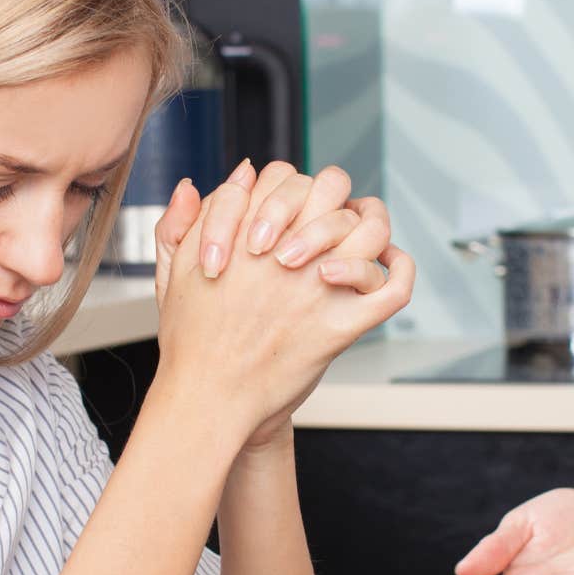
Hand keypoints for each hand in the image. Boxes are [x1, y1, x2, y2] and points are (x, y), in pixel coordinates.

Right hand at [153, 172, 412, 445]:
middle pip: (331, 190)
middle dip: (335, 192)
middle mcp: (286, 254)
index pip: (283, 177)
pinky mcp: (340, 327)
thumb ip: (181, 223)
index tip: (289, 205)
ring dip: (373, 222)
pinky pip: (390, 290)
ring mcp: (317, 290)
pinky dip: (400, 269)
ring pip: (369, 232)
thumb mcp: (173, 272)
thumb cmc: (190, 339)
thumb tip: (219, 179)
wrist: (208, 397)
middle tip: (334, 208)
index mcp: (245, 233)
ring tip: (366, 228)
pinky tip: (391, 262)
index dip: (289, 185)